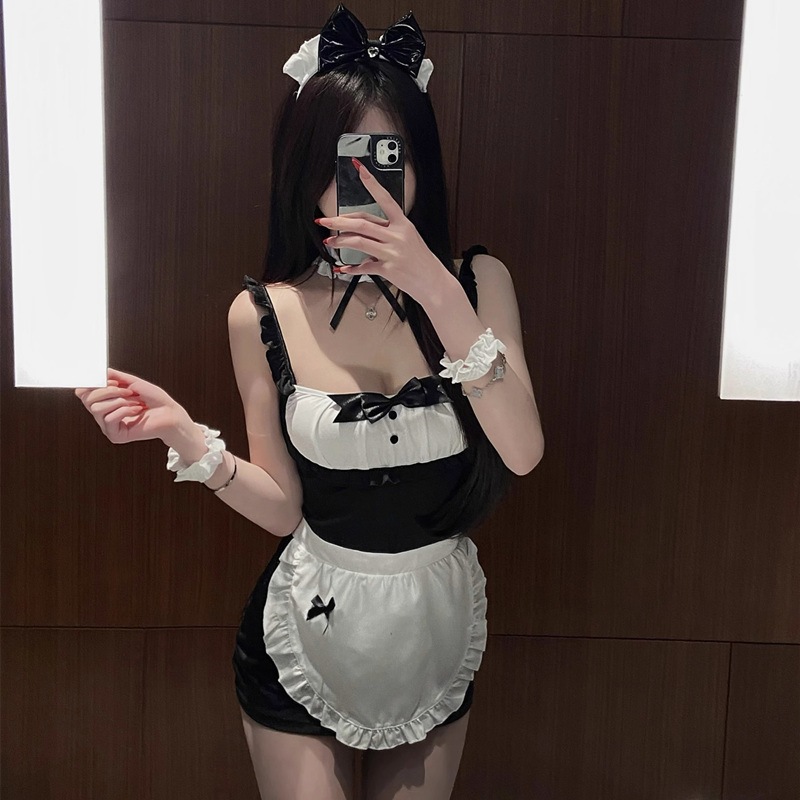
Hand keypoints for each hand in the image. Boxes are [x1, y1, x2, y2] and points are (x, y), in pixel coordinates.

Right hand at [74, 367, 189, 445]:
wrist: (169, 412)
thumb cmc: (155, 399)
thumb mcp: (132, 382)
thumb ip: (114, 376)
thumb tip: (99, 371)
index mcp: (105, 401)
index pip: (83, 393)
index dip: (91, 384)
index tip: (107, 379)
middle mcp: (104, 414)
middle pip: (87, 399)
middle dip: (108, 391)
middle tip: (127, 391)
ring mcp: (108, 426)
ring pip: (97, 409)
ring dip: (119, 401)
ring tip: (134, 401)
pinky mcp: (115, 435)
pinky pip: (108, 419)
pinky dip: (124, 411)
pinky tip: (136, 411)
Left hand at [315, 157, 452, 302]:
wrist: (433, 281)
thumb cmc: (420, 260)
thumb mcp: (408, 239)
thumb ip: (386, 234)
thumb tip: (363, 235)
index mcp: (403, 224)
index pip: (385, 198)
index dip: (371, 183)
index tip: (359, 168)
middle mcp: (397, 235)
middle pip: (362, 222)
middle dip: (338, 221)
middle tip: (324, 220)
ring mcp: (392, 252)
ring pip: (358, 241)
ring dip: (339, 241)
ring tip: (329, 242)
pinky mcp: (388, 269)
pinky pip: (364, 266)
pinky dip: (350, 268)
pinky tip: (342, 268)